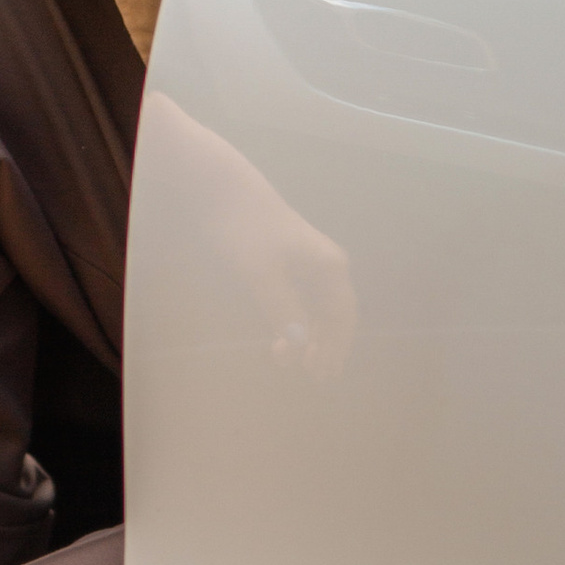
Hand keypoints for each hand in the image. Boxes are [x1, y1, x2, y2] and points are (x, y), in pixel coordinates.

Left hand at [138, 92, 357, 377]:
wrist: (222, 188)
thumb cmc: (245, 228)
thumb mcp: (262, 273)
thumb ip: (282, 309)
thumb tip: (298, 345)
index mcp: (329, 266)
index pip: (343, 316)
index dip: (335, 347)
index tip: (321, 373)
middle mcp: (324, 264)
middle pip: (332, 314)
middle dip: (323, 346)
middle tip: (312, 376)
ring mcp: (305, 260)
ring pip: (315, 307)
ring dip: (307, 335)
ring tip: (293, 361)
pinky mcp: (284, 258)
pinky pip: (299, 297)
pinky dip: (293, 319)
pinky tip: (282, 334)